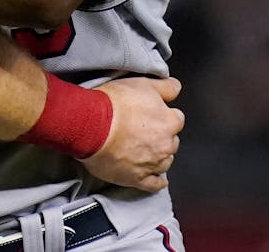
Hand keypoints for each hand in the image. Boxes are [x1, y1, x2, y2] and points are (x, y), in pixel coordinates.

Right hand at [81, 76, 183, 191]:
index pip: (176, 119)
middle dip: (162, 137)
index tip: (153, 114)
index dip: (164, 115)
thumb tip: (176, 88)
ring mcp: (152, 164)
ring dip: (158, 156)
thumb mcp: (142, 84)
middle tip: (145, 131)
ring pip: (165, 162)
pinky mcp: (137, 179)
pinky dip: (157, 182)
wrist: (91, 124)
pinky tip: (158, 179)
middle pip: (171, 142)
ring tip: (145, 150)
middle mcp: (165, 145)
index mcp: (169, 122)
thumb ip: (165, 87)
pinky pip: (154, 185)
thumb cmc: (114, 103)